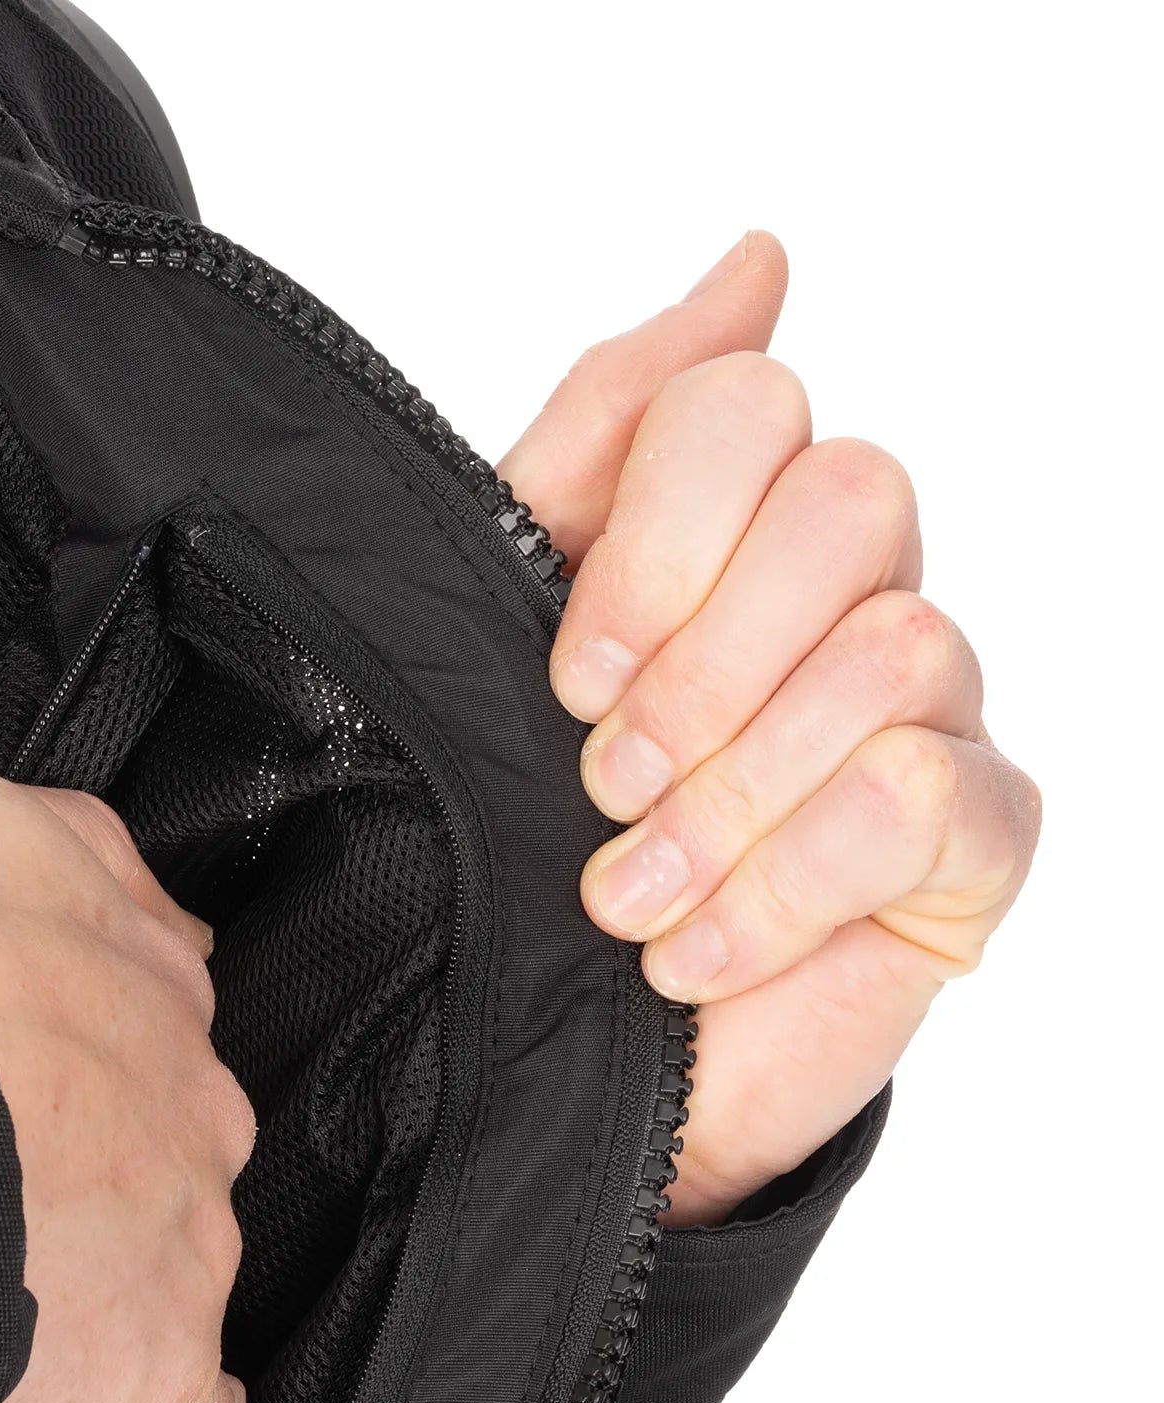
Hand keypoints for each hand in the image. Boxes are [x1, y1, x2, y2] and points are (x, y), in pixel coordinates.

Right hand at [0, 758, 253, 1402]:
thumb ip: (50, 854)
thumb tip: (97, 886)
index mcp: (152, 976)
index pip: (150, 1021)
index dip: (81, 1058)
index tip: (22, 1083)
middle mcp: (198, 1104)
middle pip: (172, 1146)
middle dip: (97, 1168)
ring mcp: (189, 1241)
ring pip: (174, 1265)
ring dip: (102, 1280)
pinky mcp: (151, 1375)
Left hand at [497, 233, 1040, 1223]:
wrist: (573, 1060)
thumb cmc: (535, 842)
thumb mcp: (509, 634)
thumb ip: (601, 445)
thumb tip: (760, 257)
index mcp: (732, 530)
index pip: (744, 406)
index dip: (652, 538)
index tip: (567, 673)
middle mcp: (849, 594)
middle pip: (853, 498)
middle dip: (701, 662)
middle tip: (605, 781)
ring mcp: (930, 709)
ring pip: (898, 648)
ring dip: (728, 798)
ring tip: (629, 896)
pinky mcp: (978, 836)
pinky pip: (925, 794)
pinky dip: (782, 885)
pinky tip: (698, 954)